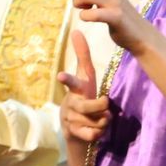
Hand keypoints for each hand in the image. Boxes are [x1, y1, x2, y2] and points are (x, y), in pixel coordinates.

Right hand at [57, 29, 112, 144]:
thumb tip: (76, 30)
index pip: (72, 81)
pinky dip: (98, 132)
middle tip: (105, 102)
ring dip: (102, 121)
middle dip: (97, 106)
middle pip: (86, 106)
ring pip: (94, 120)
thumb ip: (83, 57)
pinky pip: (92, 134)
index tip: (60, 76)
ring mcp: (71, 119)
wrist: (76, 130)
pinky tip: (96, 130)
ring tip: (101, 119)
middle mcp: (71, 103)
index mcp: (77, 89)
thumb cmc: (83, 98)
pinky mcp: (74, 133)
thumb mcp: (86, 78)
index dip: (67, 79)